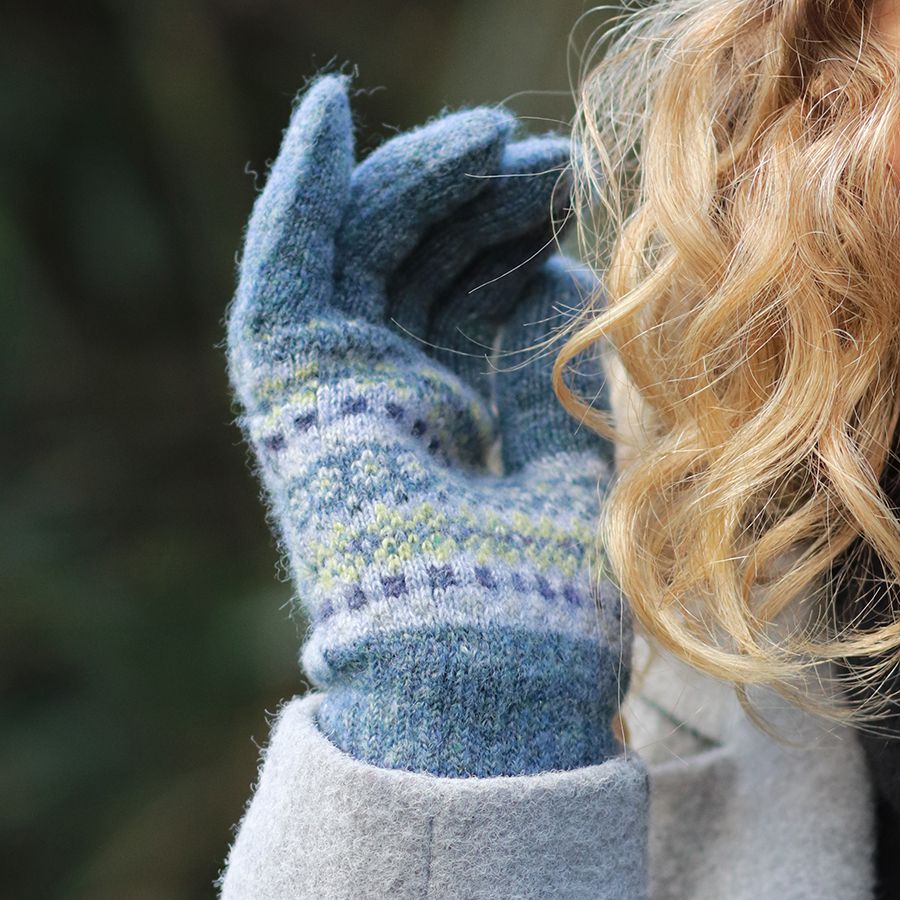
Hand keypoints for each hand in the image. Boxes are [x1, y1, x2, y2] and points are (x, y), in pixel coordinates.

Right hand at [227, 75, 627, 775]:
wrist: (488, 685)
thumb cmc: (540, 600)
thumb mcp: (567, 463)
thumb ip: (546, 373)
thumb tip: (556, 273)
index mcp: (445, 423)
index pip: (460, 301)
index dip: (503, 236)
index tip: (556, 190)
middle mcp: (385, 403)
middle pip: (409, 268)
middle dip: (470, 202)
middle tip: (534, 154)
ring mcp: (335, 397)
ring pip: (353, 257)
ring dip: (413, 184)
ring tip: (487, 139)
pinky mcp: (291, 396)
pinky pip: (278, 274)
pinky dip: (294, 194)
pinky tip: (326, 115)